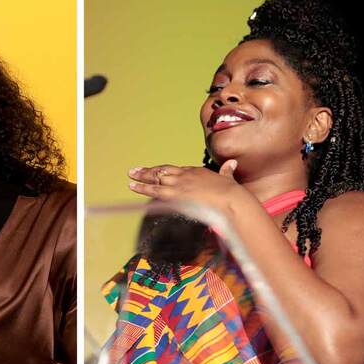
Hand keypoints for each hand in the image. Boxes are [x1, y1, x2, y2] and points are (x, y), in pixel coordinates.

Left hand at [127, 160, 242, 216]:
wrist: (229, 199)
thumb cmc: (231, 193)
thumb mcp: (228, 179)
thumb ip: (227, 171)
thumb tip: (232, 164)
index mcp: (196, 172)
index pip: (175, 170)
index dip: (164, 171)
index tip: (157, 170)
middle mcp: (185, 175)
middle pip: (162, 171)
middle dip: (148, 171)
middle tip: (135, 171)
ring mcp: (178, 184)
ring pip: (155, 179)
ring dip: (141, 178)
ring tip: (131, 177)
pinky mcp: (175, 194)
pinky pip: (155, 190)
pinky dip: (143, 188)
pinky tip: (133, 186)